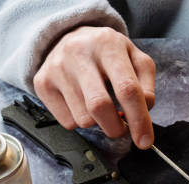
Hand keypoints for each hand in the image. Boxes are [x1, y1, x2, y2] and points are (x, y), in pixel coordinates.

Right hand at [33, 26, 155, 147]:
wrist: (71, 37)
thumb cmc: (108, 53)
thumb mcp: (136, 60)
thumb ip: (146, 86)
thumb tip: (143, 114)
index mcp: (108, 44)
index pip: (127, 89)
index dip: (139, 119)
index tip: (145, 140)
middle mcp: (79, 53)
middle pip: (100, 106)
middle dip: (115, 127)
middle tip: (121, 128)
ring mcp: (57, 68)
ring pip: (83, 118)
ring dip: (97, 123)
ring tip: (99, 105)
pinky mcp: (42, 83)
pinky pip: (67, 122)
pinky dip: (80, 121)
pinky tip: (81, 103)